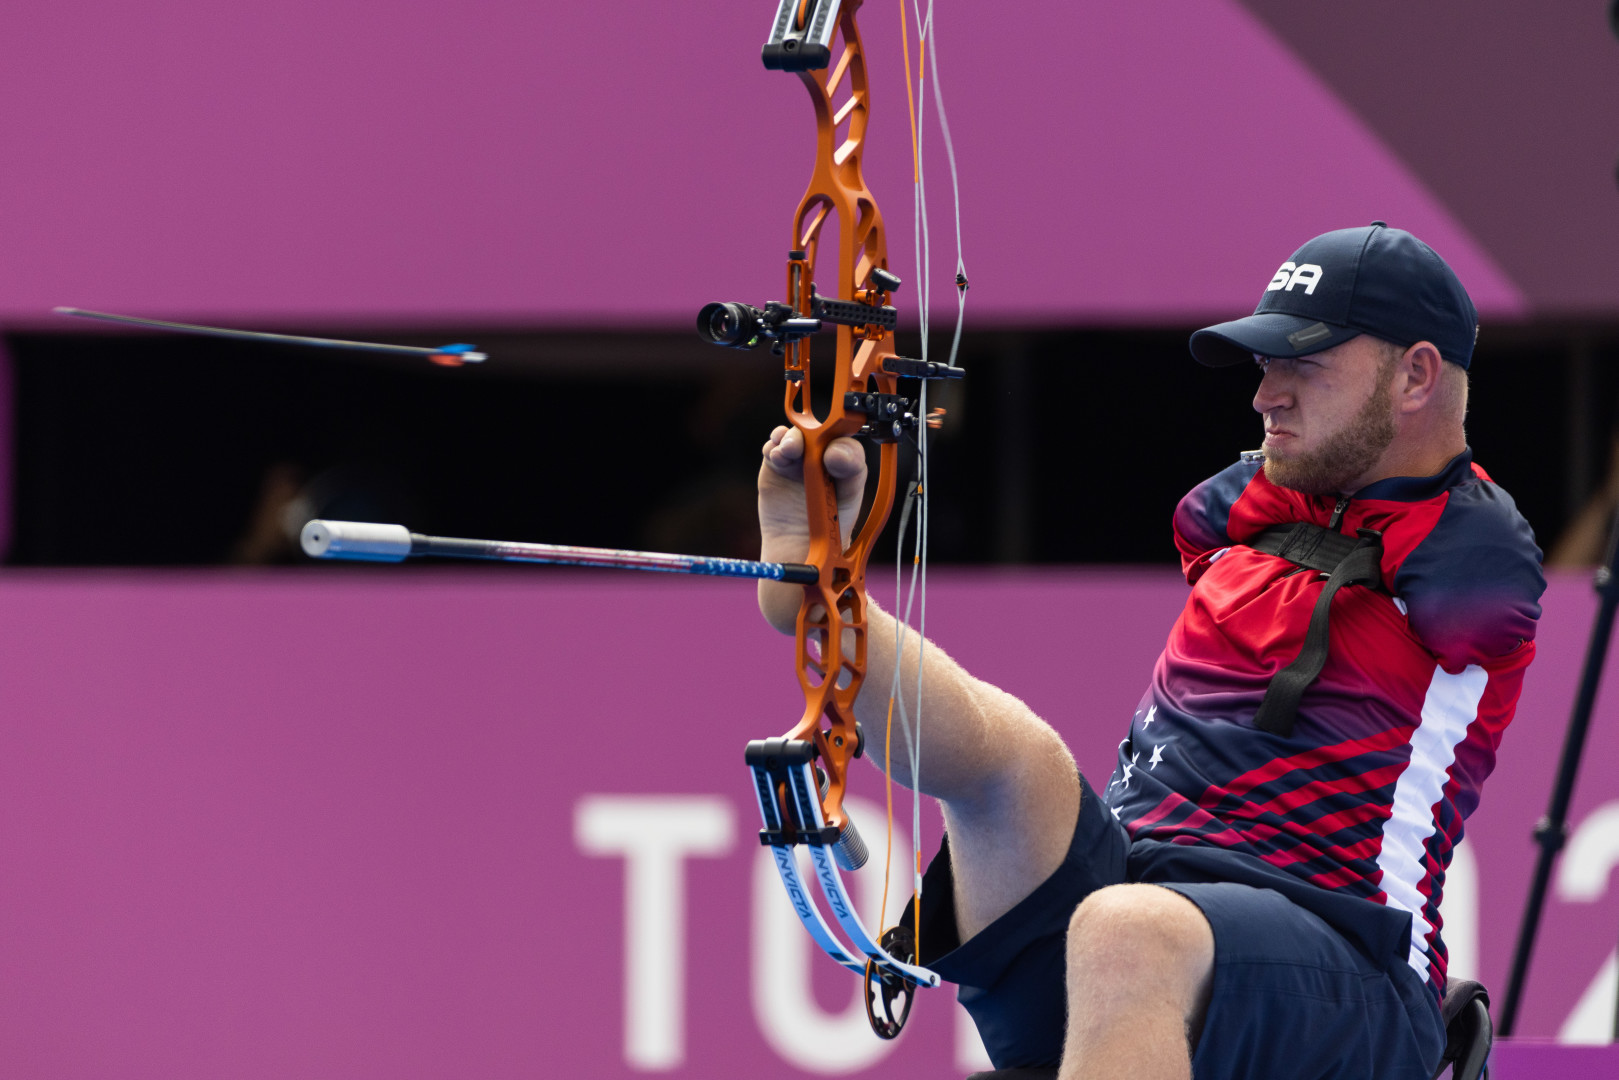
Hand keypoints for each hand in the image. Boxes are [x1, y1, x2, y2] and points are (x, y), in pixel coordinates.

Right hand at [757, 425, 866, 632]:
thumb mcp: (836, 557)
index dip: (844, 455)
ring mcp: (801, 467)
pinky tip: (774, 454)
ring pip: (799, 440)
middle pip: (825, 439)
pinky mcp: (777, 468)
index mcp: (850, 486)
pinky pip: (776, 447)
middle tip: (803, 446)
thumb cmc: (822, 560)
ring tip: (785, 451)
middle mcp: (827, 471)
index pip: (851, 458)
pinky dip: (774, 444)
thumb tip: (840, 590)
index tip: (835, 461)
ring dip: (791, 439)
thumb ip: (838, 555)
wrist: (793, 566)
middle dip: (816, 437)